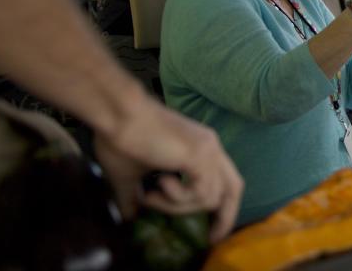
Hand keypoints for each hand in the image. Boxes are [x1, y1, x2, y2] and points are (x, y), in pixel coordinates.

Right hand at [94, 95, 242, 242]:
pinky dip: (179, 198)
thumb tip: (129, 217)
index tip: (210, 231)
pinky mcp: (200, 154)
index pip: (225, 180)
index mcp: (200, 149)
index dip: (221, 206)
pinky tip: (160, 184)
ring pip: (212, 197)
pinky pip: (202, 193)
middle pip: (234, 188)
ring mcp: (208, 149)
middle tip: (211, 238)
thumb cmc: (120, 138)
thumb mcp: (129, 176)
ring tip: (152, 195)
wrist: (116, 113)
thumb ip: (134, 197)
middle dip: (225, 217)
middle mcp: (211, 147)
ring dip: (179, 206)